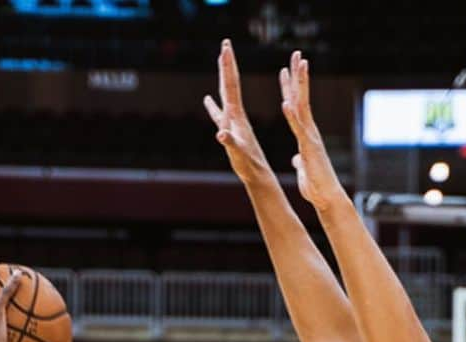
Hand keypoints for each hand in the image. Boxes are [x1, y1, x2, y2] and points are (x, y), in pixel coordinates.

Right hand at [203, 40, 273, 186]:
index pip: (231, 85)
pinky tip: (207, 99)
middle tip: (225, 44)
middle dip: (227, 64)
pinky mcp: (229, 132)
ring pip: (225, 95)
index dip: (228, 66)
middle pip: (230, 84)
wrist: (257, 175)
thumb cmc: (248, 165)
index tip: (226, 47)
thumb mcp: (238, 153)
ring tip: (220, 63)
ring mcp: (232, 123)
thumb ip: (229, 142)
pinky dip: (213, 105)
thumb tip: (221, 134)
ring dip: (222, 78)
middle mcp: (236, 115)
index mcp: (237, 116)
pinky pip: (219, 114)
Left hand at [279, 50, 344, 212]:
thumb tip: (296, 159)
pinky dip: (292, 116)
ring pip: (303, 106)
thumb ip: (300, 160)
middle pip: (302, 98)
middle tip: (296, 54)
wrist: (326, 198)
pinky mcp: (309, 148)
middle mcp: (310, 131)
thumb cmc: (316, 185)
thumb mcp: (304, 169)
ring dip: (299, 86)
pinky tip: (286, 102)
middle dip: (298, 76)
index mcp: (306, 134)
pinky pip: (299, 129)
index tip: (285, 71)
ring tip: (297, 65)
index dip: (291, 89)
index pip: (297, 106)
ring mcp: (310, 137)